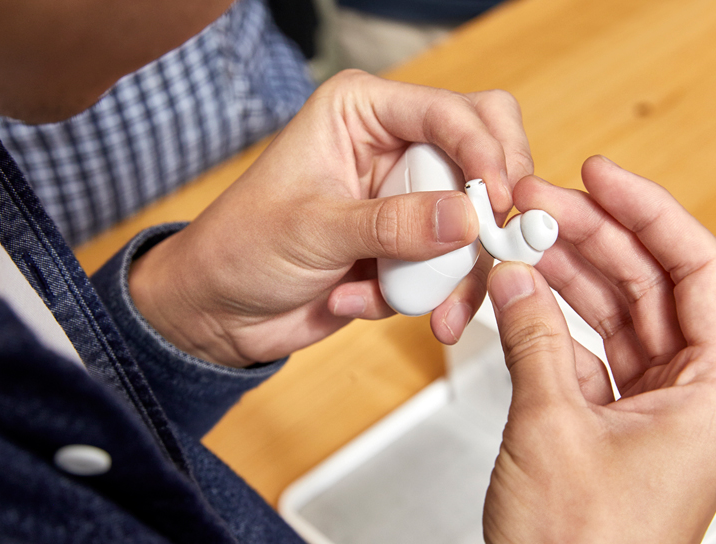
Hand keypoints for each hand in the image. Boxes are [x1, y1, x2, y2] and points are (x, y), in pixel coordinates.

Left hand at [128, 70, 532, 366]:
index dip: (484, 153)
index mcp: (363, 112)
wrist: (219, 310)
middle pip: (483, 158)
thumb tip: (468, 219)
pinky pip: (449, 267)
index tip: (496, 203)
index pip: (451, 113)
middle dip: (487, 211)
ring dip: (453, 272)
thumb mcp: (314, 229)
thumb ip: (393, 224)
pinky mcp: (410, 246)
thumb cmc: (242, 246)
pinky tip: (354, 299)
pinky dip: (419, 295)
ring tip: (414, 304)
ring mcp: (406, 200)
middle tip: (487, 248)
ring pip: (475, 223)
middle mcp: (393, 148)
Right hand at [482, 156, 715, 542]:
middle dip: (593, 235)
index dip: (647, 211)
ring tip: (522, 236)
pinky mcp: (608, 417)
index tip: (601, 176)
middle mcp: (691, 391)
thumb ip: (532, 339)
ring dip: (566, 272)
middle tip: (539, 202)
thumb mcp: (552, 426)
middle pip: (648, 283)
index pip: (694, 268)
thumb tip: (514, 278)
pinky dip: (550, 317)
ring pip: (613, 311)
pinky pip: (583, 346)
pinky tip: (520, 290)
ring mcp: (649, 403)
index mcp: (714, 390)